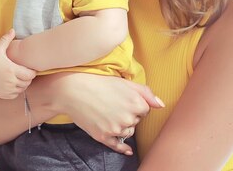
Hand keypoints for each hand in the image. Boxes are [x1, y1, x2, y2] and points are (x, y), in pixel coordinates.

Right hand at [0, 29, 36, 98]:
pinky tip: (13, 83)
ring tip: (20, 77)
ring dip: (23, 84)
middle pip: (27, 82)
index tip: (30, 68)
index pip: (30, 74)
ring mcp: (6, 89)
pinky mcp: (3, 94)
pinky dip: (16, 90)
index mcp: (11, 69)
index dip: (32, 71)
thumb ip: (6, 39)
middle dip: (28, 78)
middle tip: (26, 72)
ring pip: (22, 89)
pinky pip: (15, 94)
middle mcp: (10, 81)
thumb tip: (13, 29)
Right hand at [48, 73, 163, 154]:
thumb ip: (146, 92)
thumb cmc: (98, 83)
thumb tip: (160, 105)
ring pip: (128, 132)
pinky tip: (127, 150)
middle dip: (128, 114)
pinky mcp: (104, 137)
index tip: (122, 98)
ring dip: (122, 126)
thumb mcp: (125, 82)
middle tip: (112, 104)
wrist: (72, 90)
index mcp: (136, 103)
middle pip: (136, 121)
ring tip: (108, 113)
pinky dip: (123, 148)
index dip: (134, 104)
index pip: (144, 109)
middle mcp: (129, 118)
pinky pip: (118, 146)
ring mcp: (116, 129)